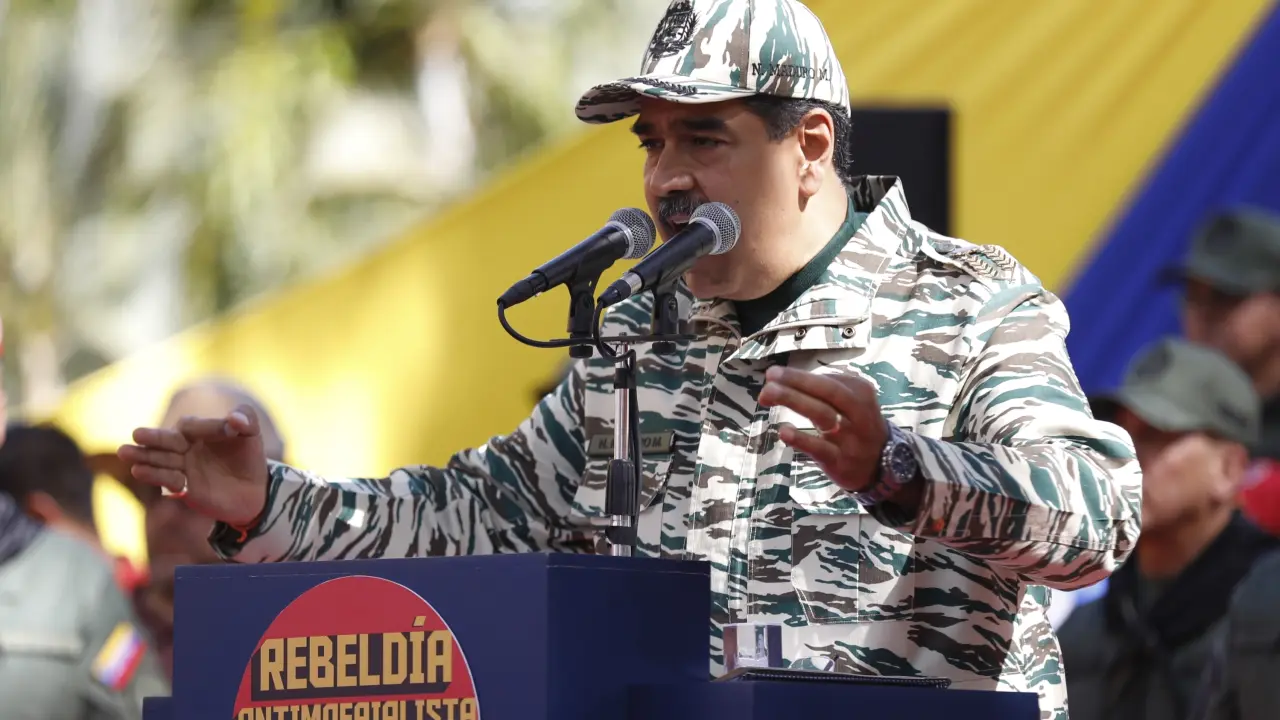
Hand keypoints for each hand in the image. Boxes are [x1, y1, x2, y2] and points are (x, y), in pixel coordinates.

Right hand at [116, 405, 269, 527]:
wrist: (254, 491)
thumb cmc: (249, 457)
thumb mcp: (252, 435)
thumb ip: (246, 420)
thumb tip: (235, 419)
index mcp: (200, 430)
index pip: (192, 426)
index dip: (199, 428)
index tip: (201, 430)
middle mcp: (186, 447)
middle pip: (167, 441)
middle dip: (153, 438)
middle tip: (137, 434)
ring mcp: (183, 468)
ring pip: (161, 460)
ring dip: (144, 457)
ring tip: (126, 452)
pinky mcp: (184, 488)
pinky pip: (167, 480)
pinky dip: (155, 476)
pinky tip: (139, 471)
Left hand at [759, 366, 887, 492]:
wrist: (881, 466)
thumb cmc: (857, 427)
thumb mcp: (853, 402)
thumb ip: (826, 389)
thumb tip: (786, 380)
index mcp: (860, 392)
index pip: (828, 379)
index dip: (799, 375)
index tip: (773, 373)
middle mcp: (858, 412)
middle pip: (828, 391)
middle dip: (798, 380)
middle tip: (771, 375)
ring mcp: (850, 437)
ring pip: (823, 415)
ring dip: (794, 401)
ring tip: (768, 394)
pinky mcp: (840, 461)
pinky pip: (820, 448)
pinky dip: (801, 438)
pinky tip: (783, 431)